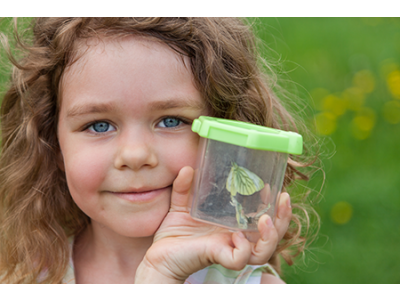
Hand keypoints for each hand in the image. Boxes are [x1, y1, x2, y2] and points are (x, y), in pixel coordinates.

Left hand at [134, 166, 291, 283]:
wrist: (159, 254)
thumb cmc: (174, 234)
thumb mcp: (180, 205)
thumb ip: (184, 187)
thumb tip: (187, 168)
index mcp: (232, 225)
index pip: (262, 218)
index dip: (273, 205)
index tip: (273, 186)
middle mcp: (235, 238)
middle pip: (271, 234)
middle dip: (283, 218)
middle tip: (284, 198)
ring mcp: (229, 249)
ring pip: (263, 251)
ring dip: (271, 235)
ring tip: (266, 219)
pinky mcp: (219, 257)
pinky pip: (241, 259)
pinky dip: (244, 248)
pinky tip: (238, 235)